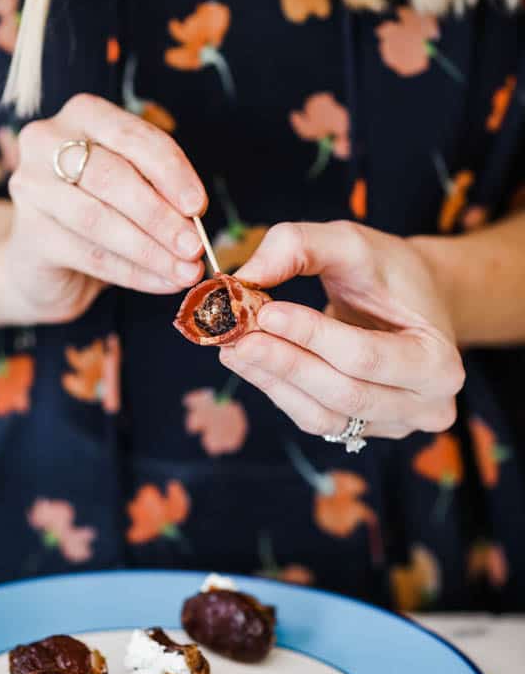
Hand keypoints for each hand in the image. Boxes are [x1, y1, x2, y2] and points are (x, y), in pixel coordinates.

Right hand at [0, 94, 205, 323]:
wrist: (45, 261)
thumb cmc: (100, 210)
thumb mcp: (134, 188)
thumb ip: (162, 193)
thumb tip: (196, 222)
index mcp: (84, 115)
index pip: (133, 136)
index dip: (171, 172)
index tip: (199, 206)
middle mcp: (47, 141)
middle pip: (112, 177)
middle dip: (160, 216)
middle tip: (194, 246)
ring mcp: (31, 187)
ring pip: (98, 219)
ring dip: (150, 250)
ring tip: (185, 271)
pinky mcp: (30, 235)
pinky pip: (90, 255)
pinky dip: (134, 273)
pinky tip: (163, 283)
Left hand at [219, 221, 464, 439]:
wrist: (413, 304)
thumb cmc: (390, 273)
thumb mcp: (353, 243)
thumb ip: (301, 246)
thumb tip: (245, 276)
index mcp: (439, 363)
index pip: (365, 358)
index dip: (312, 337)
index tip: (265, 313)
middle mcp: (426, 406)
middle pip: (344, 393)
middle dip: (285, 363)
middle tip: (237, 336)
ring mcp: (394, 426)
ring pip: (323, 415)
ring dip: (273, 381)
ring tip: (233, 348)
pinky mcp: (361, 430)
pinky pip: (313, 419)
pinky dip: (276, 390)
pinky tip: (248, 362)